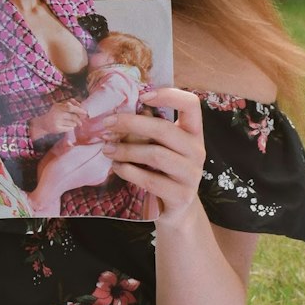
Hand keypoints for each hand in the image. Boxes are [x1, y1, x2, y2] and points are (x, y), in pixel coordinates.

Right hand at [29, 98, 84, 141]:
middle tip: (80, 122)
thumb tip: (80, 104)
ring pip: (72, 123)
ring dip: (74, 124)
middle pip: (73, 116)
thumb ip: (69, 104)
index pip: (70, 107)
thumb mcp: (60, 106)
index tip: (85, 112)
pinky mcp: (57, 129)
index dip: (79, 110)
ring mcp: (57, 122)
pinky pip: (69, 128)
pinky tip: (67, 127)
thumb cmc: (54, 114)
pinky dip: (70, 128)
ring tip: (70, 123)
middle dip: (79, 119)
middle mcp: (57, 113)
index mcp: (58, 106)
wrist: (44, 123)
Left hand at [100, 87, 204, 221]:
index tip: (142, 96)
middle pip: (164, 129)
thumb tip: (119, 115)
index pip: (191, 104)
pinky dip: (129, 172)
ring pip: (156, 155)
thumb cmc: (163, 171)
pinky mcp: (182, 196)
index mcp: (193, 133)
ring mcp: (192, 174)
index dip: (169, 95)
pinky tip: (117, 168)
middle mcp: (197, 151)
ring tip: (107, 149)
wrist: (176, 209)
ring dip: (126, 150)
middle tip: (107, 124)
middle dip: (131, 124)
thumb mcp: (160, 147)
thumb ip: (148, 131)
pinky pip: (151, 180)